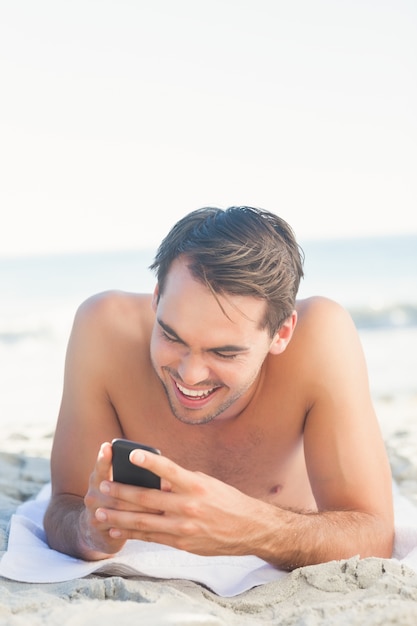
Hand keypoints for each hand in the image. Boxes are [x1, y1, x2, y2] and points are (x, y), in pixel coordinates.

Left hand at [95, 448, 272, 556]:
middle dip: (121, 493)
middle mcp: (187, 505)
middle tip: (103, 487)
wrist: (248, 528)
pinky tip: (117, 531)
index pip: (167, 469)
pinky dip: (132, 534)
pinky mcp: (181, 543)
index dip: (149, 461)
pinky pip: (151, 537)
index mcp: (194, 485)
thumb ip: (179, 481)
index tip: (131, 454)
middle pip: (146, 499)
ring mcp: (183, 527)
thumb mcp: (205, 482)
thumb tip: (154, 478)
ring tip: (101, 512)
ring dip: (119, 517)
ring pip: (143, 522)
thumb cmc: (226, 500)